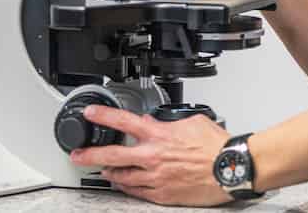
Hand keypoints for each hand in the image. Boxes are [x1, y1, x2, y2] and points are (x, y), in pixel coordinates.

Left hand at [69, 105, 231, 206]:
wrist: (230, 168)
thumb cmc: (216, 147)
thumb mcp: (193, 122)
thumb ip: (169, 121)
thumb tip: (153, 121)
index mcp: (160, 135)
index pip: (124, 122)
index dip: (104, 116)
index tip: (90, 113)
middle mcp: (153, 156)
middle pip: (113, 156)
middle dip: (90, 155)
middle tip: (77, 155)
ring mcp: (156, 178)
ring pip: (123, 177)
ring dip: (109, 174)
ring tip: (102, 172)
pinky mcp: (163, 194)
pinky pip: (137, 192)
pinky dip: (127, 187)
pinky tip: (123, 185)